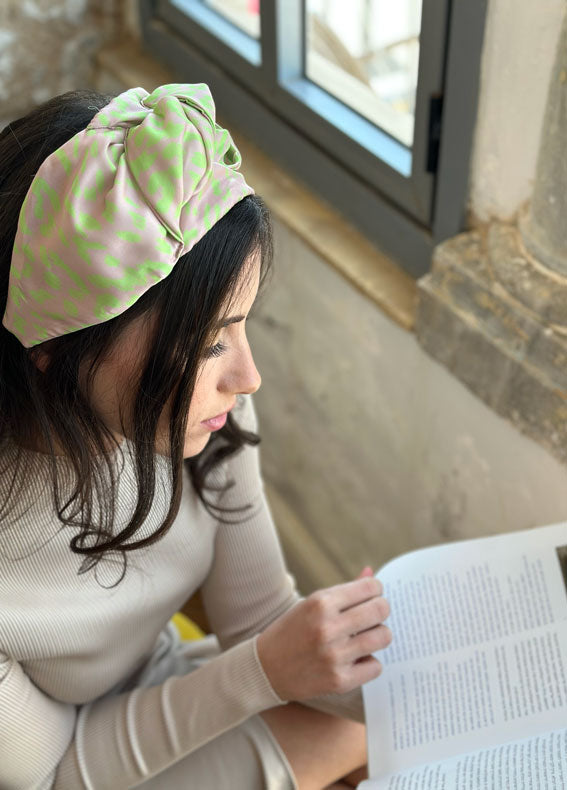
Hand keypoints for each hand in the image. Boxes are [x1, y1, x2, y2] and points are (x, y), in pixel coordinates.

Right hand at [257, 567, 391, 701]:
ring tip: (365, 637)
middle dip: (381, 610)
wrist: (266, 668)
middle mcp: (327, 627)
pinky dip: (369, 663)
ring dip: (378, 635)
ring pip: (382, 637)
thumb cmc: (293, 630)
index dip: (376, 590)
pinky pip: (375, 666)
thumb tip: (371, 574)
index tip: (373, 595)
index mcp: (320, 603)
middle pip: (380, 610)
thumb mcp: (312, 604)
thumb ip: (344, 591)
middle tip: (373, 615)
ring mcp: (334, 655)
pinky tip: (355, 660)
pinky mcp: (339, 681)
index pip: (369, 588)